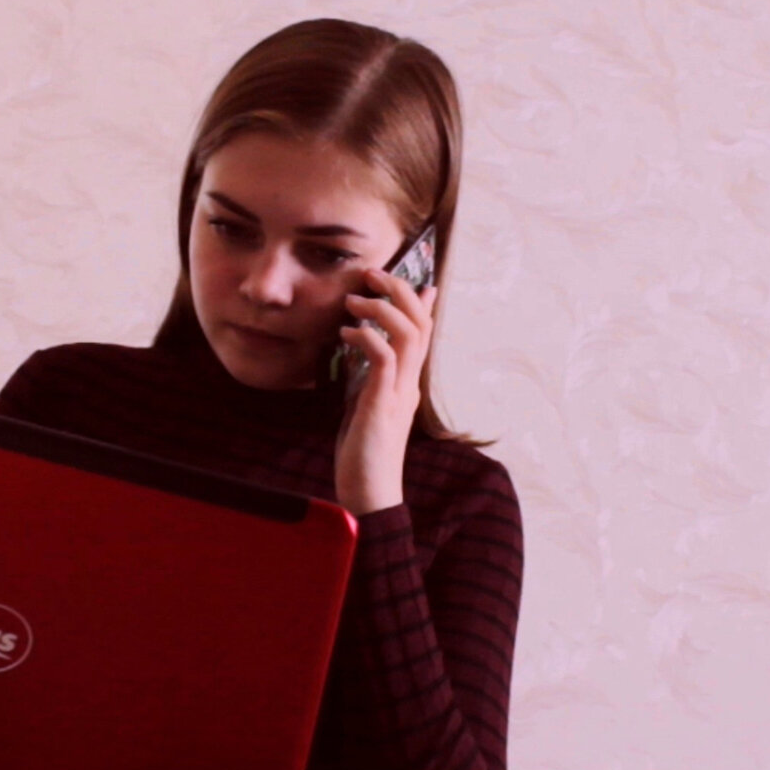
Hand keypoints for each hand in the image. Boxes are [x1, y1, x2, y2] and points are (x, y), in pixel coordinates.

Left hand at [335, 268, 438, 515]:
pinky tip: (346, 334)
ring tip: (354, 299)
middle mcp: (410, 384)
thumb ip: (371, 377)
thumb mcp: (366, 406)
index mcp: (407, 383)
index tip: (399, 275)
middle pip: (421, 323)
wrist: (368, 497)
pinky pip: (385, 361)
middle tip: (371, 273)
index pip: (422, 331)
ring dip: (382, 309)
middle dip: (399, 290)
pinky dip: (368, 339)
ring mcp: (399, 394)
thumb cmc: (363, 455)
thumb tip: (369, 351)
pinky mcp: (383, 406)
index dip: (416, 299)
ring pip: (408, 335)